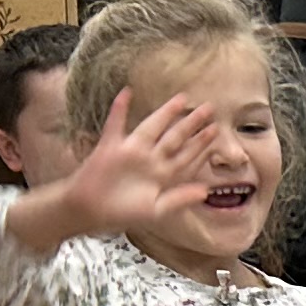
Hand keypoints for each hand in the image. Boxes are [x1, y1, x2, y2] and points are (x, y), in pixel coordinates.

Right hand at [46, 92, 227, 236]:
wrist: (90, 212)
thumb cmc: (123, 213)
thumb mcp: (157, 210)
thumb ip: (180, 199)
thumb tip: (205, 191)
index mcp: (163, 174)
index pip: (186, 156)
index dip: (201, 144)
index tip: (216, 130)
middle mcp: (150, 159)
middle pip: (175, 137)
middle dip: (192, 123)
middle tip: (209, 108)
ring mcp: (131, 151)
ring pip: (152, 127)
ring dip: (166, 113)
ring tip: (182, 99)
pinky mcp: (110, 147)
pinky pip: (115, 124)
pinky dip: (119, 109)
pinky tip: (127, 92)